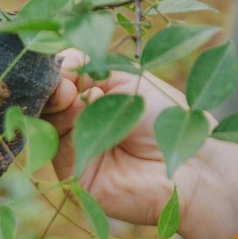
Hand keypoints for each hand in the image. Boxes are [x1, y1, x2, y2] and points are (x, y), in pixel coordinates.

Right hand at [41, 49, 237, 238]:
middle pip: (48, 99)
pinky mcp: (72, 173)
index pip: (62, 78)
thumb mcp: (127, 81)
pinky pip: (54, 147)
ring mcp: (75, 147)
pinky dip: (60, 125)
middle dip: (52, 85)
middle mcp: (81, 121)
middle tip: (64, 82)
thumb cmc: (168, 119)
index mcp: (94, 97)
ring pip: (46, 120)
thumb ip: (89, 69)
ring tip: (71, 94)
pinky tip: (75, 112)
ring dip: (55, 103)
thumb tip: (55, 68)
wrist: (191, 166)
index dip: (58, 70)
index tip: (64, 65)